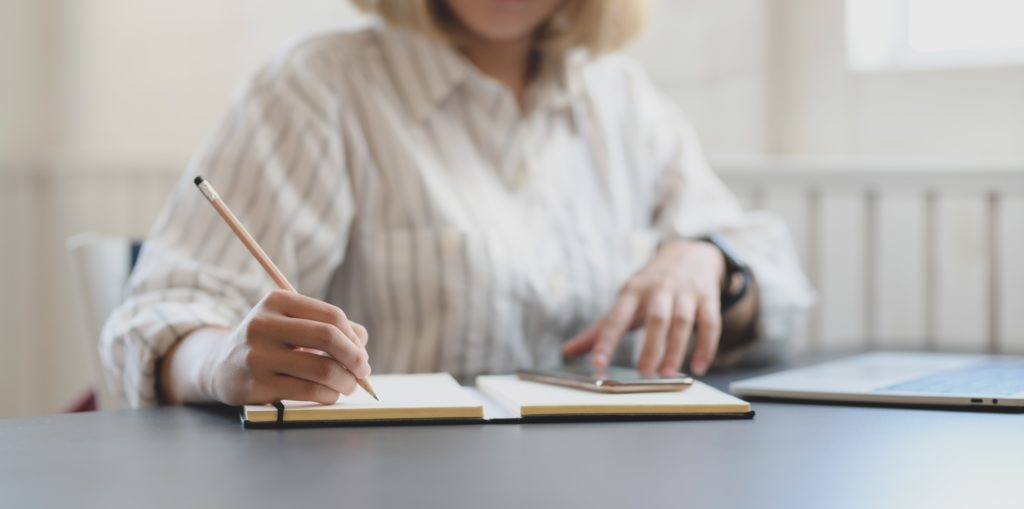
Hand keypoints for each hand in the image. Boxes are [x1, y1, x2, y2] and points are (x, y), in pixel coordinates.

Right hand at [173, 290, 370, 405]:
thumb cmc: (270, 343)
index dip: (353, 337)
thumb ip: (329, 327)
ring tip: (349, 385)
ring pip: (321, 368)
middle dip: (354, 358)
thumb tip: (362, 342)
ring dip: (345, 381)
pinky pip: (308, 391)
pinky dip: (329, 395)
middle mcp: (263, 325)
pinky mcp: (256, 385)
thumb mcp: (292, 323)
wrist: (220, 366)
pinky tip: (330, 394)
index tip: (361, 352)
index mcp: (277, 301)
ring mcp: (258, 356)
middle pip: (328, 338)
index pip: (331, 316)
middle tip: (363, 370)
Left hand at [562, 240, 724, 375]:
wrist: (689, 253)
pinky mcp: (707, 298)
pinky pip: (710, 323)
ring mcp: (685, 293)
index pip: (617, 317)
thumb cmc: (651, 284)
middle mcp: (659, 289)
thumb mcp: (626, 299)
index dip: (606, 341)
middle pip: (656, 318)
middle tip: (643, 373)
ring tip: (668, 374)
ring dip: (676, 349)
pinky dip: (706, 346)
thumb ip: (600, 328)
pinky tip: (698, 367)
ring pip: (682, 322)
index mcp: (633, 291)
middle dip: (650, 346)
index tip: (598, 363)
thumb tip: (568, 351)